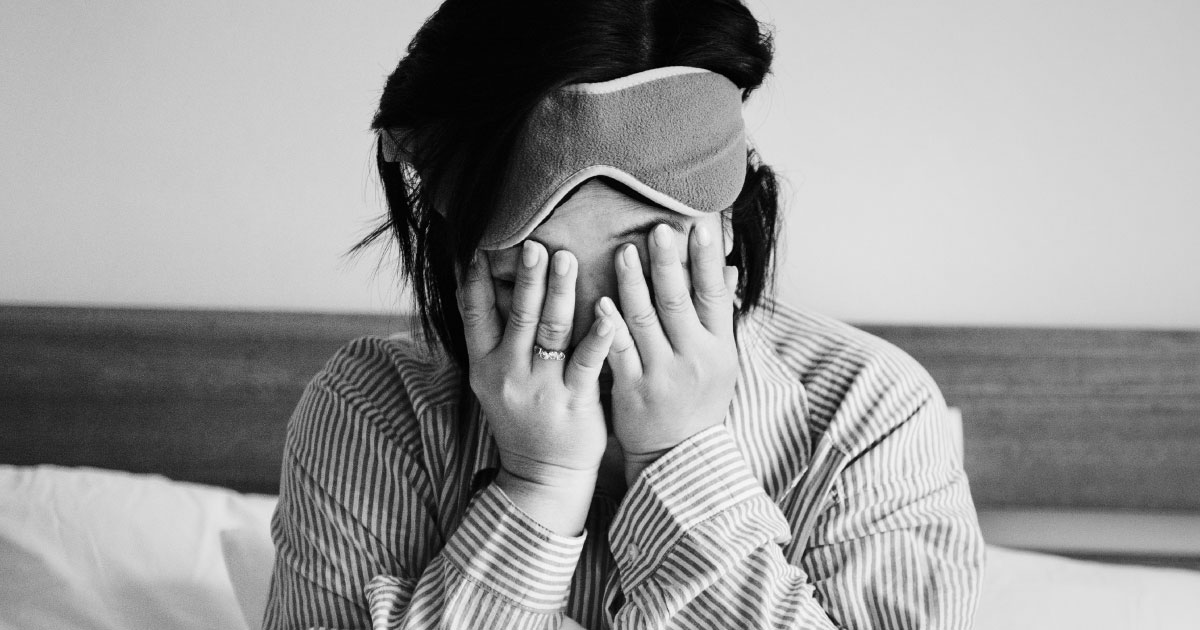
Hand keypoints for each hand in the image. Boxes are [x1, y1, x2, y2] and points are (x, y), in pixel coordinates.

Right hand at [457, 240, 614, 534]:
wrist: (543, 477)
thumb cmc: (523, 420)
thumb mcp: (494, 381)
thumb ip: (494, 338)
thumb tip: (485, 284)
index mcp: (484, 365)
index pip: (474, 313)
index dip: (476, 278)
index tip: (482, 244)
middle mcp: (508, 373)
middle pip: (518, 314)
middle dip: (527, 276)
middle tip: (536, 242)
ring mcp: (541, 388)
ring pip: (550, 330)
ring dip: (559, 291)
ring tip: (566, 257)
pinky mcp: (574, 401)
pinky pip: (587, 360)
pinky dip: (598, 332)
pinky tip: (608, 307)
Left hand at [604, 223, 739, 485]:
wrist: (679, 458)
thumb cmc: (700, 403)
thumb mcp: (721, 361)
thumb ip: (720, 314)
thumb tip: (730, 268)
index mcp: (719, 347)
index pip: (715, 294)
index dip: (707, 258)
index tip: (700, 225)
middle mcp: (694, 358)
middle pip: (680, 301)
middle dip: (669, 262)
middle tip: (658, 228)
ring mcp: (662, 373)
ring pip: (646, 320)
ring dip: (634, 283)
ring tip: (624, 251)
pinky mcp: (633, 389)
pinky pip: (620, 351)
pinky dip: (610, 325)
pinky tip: (599, 300)